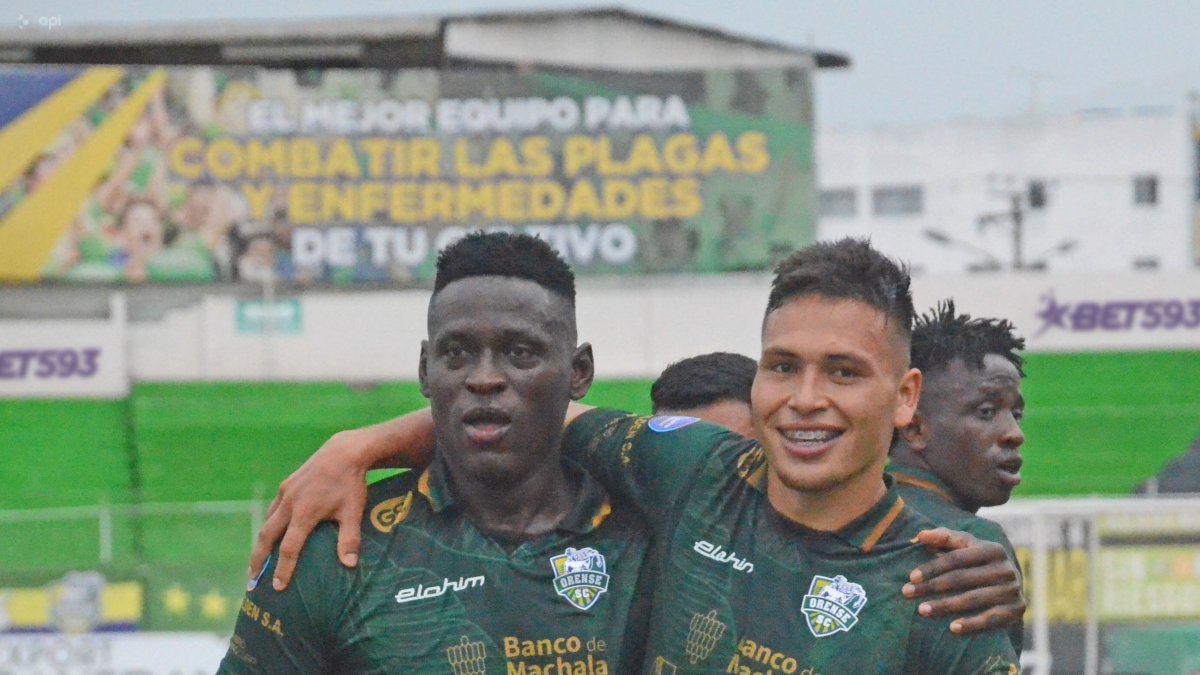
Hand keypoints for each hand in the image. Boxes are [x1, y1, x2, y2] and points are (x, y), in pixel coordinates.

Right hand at [248, 429, 372, 590]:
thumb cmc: (351, 484)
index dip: (282, 569)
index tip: (276, 588)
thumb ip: (350, 540)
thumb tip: (350, 566)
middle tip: (251, 580)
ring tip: (257, 561)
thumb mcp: (353, 512)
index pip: (288, 548)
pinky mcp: (287, 484)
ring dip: (261, 542)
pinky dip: (269, 523)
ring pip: (267, 521)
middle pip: (267, 537)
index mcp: (304, 514)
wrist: (344, 452)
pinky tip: (271, 532)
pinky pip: (273, 508)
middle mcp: (289, 504)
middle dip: (258, 560)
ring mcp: (286, 492)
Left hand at [903, 528, 1024, 634]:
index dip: (932, 567)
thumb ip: (944, 537)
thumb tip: (921, 535)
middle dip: (932, 586)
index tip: (911, 577)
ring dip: (945, 606)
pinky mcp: (1016, 610)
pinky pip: (991, 619)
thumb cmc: (979, 562)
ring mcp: (1012, 590)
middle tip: (907, 593)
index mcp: (993, 549)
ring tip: (921, 610)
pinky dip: (972, 624)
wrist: (1012, 585)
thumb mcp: (965, 546)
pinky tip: (952, 628)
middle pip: (962, 578)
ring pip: (973, 599)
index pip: (956, 558)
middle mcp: (1006, 568)